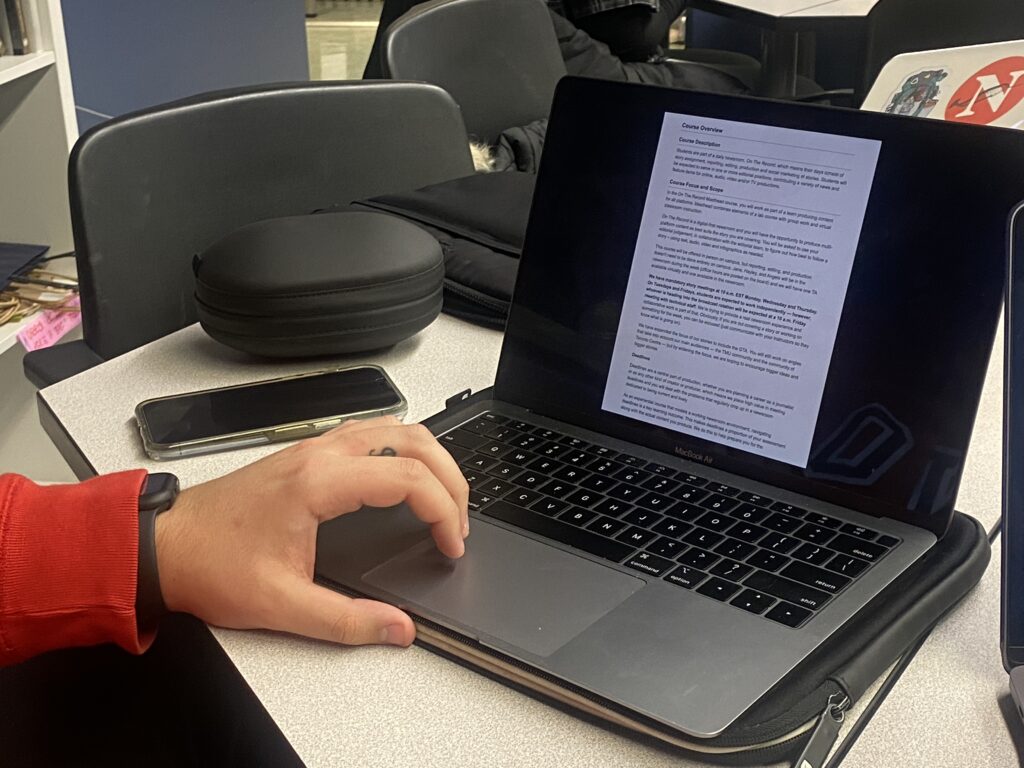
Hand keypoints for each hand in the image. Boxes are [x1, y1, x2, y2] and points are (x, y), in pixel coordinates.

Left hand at [154, 416, 468, 646]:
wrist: (165, 545)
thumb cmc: (211, 564)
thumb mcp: (282, 605)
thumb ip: (347, 621)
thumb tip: (398, 628)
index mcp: (319, 483)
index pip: (408, 477)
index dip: (444, 510)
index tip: (450, 544)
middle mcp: (320, 454)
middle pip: (413, 441)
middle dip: (451, 479)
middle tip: (460, 521)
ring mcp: (314, 448)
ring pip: (395, 427)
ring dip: (431, 459)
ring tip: (445, 499)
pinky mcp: (307, 453)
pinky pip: (372, 433)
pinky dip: (405, 452)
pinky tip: (406, 480)